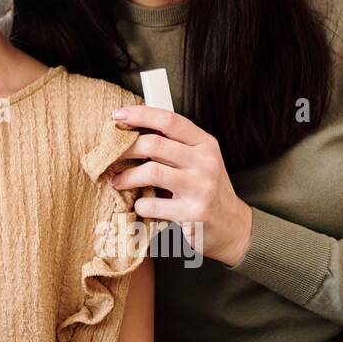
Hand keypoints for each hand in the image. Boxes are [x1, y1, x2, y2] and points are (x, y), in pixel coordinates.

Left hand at [108, 105, 253, 265]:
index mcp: (204, 143)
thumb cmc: (206, 188)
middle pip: (154, 144)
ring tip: (117, 181)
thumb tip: (130, 131)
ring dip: (127, 177)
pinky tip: (140, 204)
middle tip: (110, 157)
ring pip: (151, 172)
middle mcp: (205, 162)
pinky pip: (154, 204)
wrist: (232, 226)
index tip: (117, 116)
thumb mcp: (197, 160)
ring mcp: (201, 188)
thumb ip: (172, 144)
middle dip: (124, 149)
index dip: (140, 115)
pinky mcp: (194, 214)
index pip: (169, 120)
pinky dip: (140, 204)